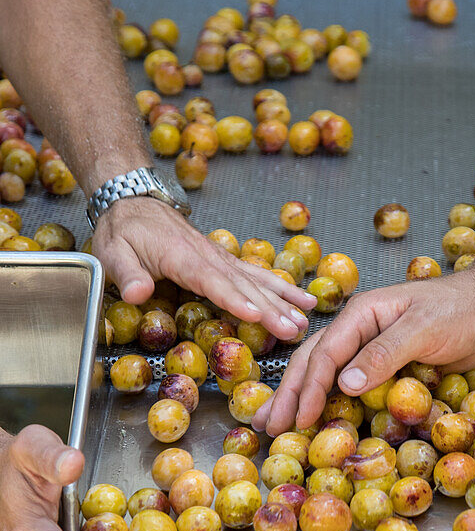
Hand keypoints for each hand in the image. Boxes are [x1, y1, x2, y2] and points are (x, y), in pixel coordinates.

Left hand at [92, 197, 315, 340]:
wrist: (134, 201)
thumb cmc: (123, 230)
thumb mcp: (112, 251)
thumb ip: (126, 273)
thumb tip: (137, 294)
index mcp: (182, 257)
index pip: (212, 281)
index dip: (235, 299)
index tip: (257, 315)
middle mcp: (209, 256)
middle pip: (244, 284)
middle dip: (272, 308)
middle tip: (294, 330)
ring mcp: (221, 258)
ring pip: (257, 280)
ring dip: (284, 300)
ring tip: (305, 319)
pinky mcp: (225, 261)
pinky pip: (258, 275)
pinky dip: (283, 287)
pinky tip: (303, 299)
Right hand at [255, 270, 474, 434]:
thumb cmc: (459, 311)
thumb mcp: (423, 329)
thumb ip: (384, 354)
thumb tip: (345, 384)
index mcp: (362, 314)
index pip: (326, 353)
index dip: (310, 388)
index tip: (299, 419)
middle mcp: (358, 330)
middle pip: (313, 363)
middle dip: (290, 395)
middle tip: (267, 426)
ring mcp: (368, 348)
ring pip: (325, 374)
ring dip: (301, 399)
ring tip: (277, 424)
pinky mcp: (383, 366)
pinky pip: (350, 386)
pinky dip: (330, 403)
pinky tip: (316, 420)